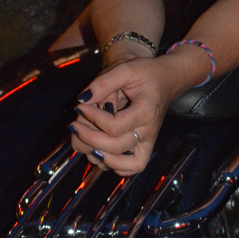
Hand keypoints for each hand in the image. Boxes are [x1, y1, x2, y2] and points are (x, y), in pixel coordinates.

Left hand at [67, 55, 182, 174]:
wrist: (165, 80)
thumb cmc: (146, 73)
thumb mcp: (125, 69)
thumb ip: (103, 83)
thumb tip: (82, 100)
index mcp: (146, 111)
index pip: (114, 126)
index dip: (93, 119)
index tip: (81, 106)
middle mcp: (149, 131)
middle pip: (115, 147)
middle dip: (89, 138)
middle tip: (74, 125)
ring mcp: (147, 142)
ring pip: (122, 164)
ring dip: (97, 155)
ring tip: (84, 138)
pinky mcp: (144, 148)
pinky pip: (131, 168)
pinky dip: (113, 166)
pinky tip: (99, 151)